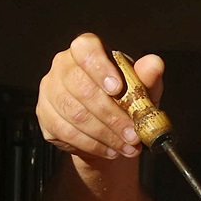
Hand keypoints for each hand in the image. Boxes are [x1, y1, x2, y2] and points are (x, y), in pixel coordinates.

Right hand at [36, 32, 164, 160]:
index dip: (99, 67)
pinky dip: (93, 145)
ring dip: (105, 134)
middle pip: (81, 88)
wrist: (111, 128)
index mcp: (86, 50)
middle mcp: (62, 66)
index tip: (117, 88)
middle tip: (134, 134)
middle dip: (112, 115)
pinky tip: (111, 151)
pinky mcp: (45, 115)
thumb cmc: (127, 99)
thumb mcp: (143, 89)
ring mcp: (49, 90)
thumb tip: (155, 63)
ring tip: (128, 146)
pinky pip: (67, 132)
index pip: (85, 48)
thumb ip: (147, 76)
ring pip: (74, 113)